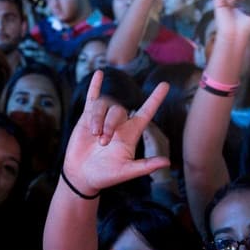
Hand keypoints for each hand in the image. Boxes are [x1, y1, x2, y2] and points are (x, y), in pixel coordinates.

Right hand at [60, 71, 171, 196]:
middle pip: (119, 110)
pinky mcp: (87, 118)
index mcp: (131, 133)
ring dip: (98, 119)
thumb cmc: (106, 175)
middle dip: (110, 124)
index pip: (146, 111)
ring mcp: (102, 119)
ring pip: (103, 106)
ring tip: (94, 135)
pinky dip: (95, 86)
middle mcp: (119, 123)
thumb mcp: (126, 171)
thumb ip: (145, 166)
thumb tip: (167, 162)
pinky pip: (92, 98)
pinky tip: (99, 74)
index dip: (155, 99)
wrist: (82, 176)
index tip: (165, 85)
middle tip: (102, 143)